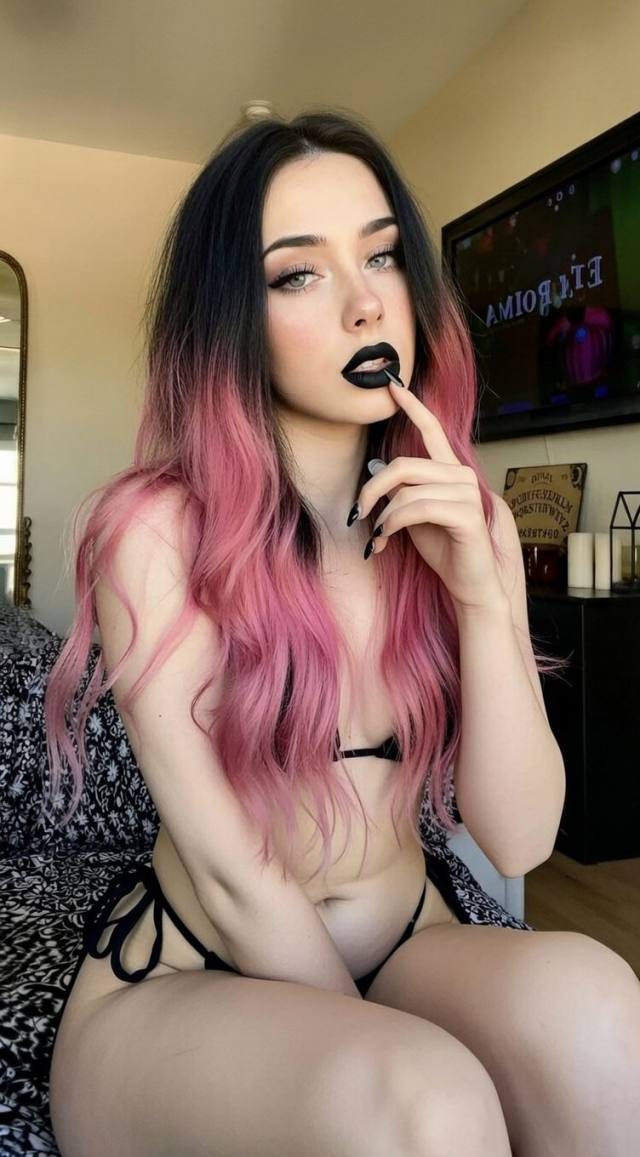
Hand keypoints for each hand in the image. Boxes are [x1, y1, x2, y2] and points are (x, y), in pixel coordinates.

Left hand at [353, 381, 506, 611]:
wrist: (468, 583)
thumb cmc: (443, 548)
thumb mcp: (412, 515)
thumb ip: (400, 490)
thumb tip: (376, 468)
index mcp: (450, 470)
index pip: (432, 429)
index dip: (411, 406)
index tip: (391, 384)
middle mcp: (461, 475)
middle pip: (403, 465)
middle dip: (372, 489)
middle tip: (358, 513)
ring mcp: (467, 493)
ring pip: (406, 490)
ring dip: (383, 516)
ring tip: (376, 537)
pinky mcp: (466, 514)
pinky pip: (417, 508)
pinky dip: (393, 524)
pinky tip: (385, 540)